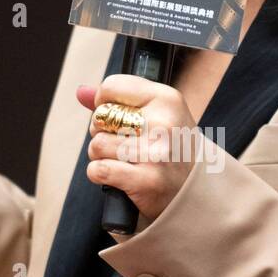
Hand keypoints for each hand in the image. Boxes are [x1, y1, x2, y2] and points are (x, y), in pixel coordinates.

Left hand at [77, 75, 199, 223]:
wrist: (196, 189)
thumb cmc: (170, 146)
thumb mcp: (156, 114)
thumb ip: (118, 99)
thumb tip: (81, 92)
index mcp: (167, 99)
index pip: (111, 87)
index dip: (104, 103)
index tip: (116, 116)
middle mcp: (163, 124)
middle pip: (100, 117)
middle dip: (101, 131)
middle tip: (123, 142)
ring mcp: (155, 154)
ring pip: (97, 144)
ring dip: (101, 155)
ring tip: (123, 159)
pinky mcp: (146, 181)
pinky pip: (98, 169)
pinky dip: (100, 174)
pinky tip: (118, 175)